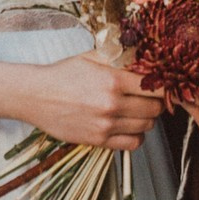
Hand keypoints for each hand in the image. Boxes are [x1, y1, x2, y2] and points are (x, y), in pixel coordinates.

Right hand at [0, 55, 162, 149]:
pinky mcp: (98, 140)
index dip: (163, 86)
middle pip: (155, 108)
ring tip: (136, 110)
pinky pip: (133, 144)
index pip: (156, 87)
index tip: (161, 85)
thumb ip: (120, 57)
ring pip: (147, 126)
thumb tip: (146, 55)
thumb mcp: (91, 57)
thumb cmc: (63, 74)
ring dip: (147, 119)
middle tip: (148, 97)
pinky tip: (128, 126)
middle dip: (156, 102)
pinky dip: (137, 136)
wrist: (35, 96)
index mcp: (113, 80)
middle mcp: (112, 104)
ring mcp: (106, 125)